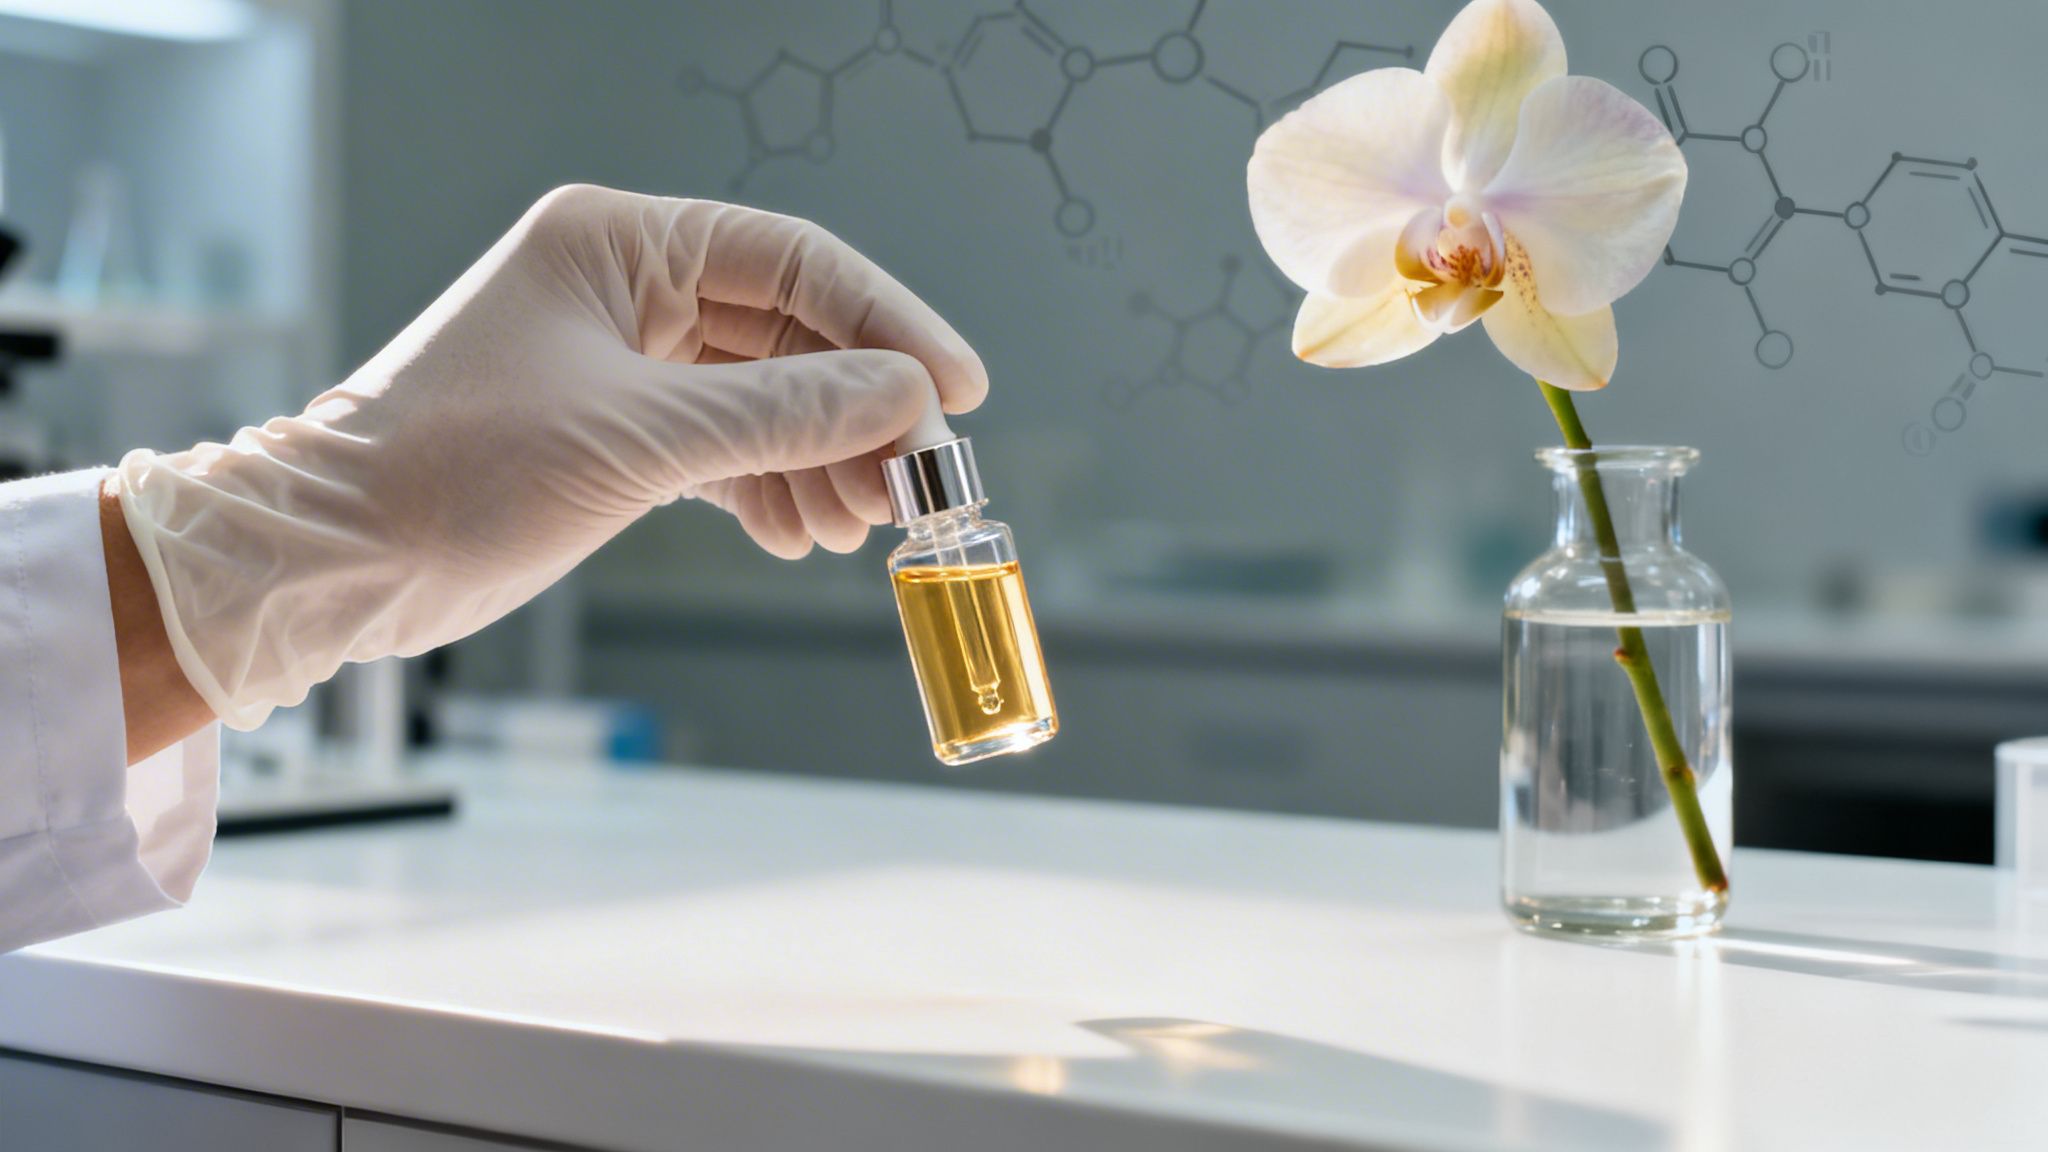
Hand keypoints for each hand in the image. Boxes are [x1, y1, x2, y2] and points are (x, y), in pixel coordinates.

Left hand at [114, 185, 987, 729]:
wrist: (333, 563)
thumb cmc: (451, 473)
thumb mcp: (638, 438)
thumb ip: (784, 414)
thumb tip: (906, 398)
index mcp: (618, 243)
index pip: (794, 261)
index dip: (890, 325)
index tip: (958, 393)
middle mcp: (625, 287)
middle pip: (792, 333)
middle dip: (858, 412)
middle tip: (916, 485)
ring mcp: (621, 361)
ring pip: (765, 397)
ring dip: (821, 461)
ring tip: (855, 527)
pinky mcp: (614, 431)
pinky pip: (726, 445)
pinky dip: (769, 487)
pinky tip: (798, 532)